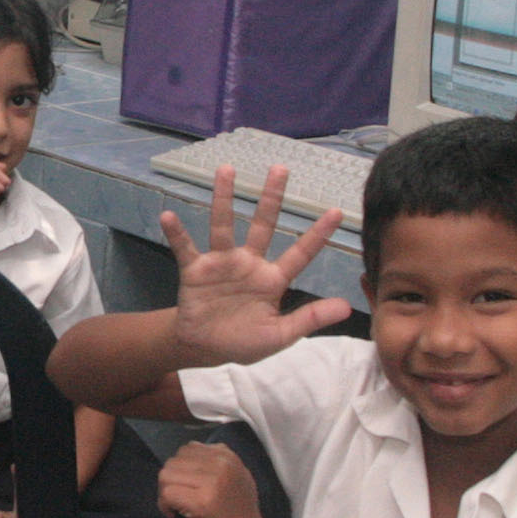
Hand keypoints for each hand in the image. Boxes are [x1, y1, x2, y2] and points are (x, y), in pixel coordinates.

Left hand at [158, 440, 264, 517]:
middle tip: (180, 501)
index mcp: (228, 456)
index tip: (189, 489)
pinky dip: (165, 506)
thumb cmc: (238, 517)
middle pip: (173, 461)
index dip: (182, 470)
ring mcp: (213, 482)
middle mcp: (221, 464)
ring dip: (165, 493)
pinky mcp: (202, 502)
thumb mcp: (236, 478)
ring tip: (179, 508)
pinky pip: (167, 493)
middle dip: (171, 482)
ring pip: (166, 475)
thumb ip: (215, 464)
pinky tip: (176, 516)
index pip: (188, 449)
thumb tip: (186, 456)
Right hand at [161, 171, 352, 368]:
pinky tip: (169, 216)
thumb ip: (310, 318)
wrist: (205, 349)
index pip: (300, 253)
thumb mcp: (280, 335)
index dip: (317, 234)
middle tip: (281, 168)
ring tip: (226, 170)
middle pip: (263, 225)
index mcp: (273, 279)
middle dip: (272, 198)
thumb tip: (348, 307)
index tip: (337, 212)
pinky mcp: (196, 270)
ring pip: (224, 226)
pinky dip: (177, 233)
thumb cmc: (244, 341)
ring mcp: (221, 263)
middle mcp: (249, 263)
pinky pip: (185, 248)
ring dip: (224, 199)